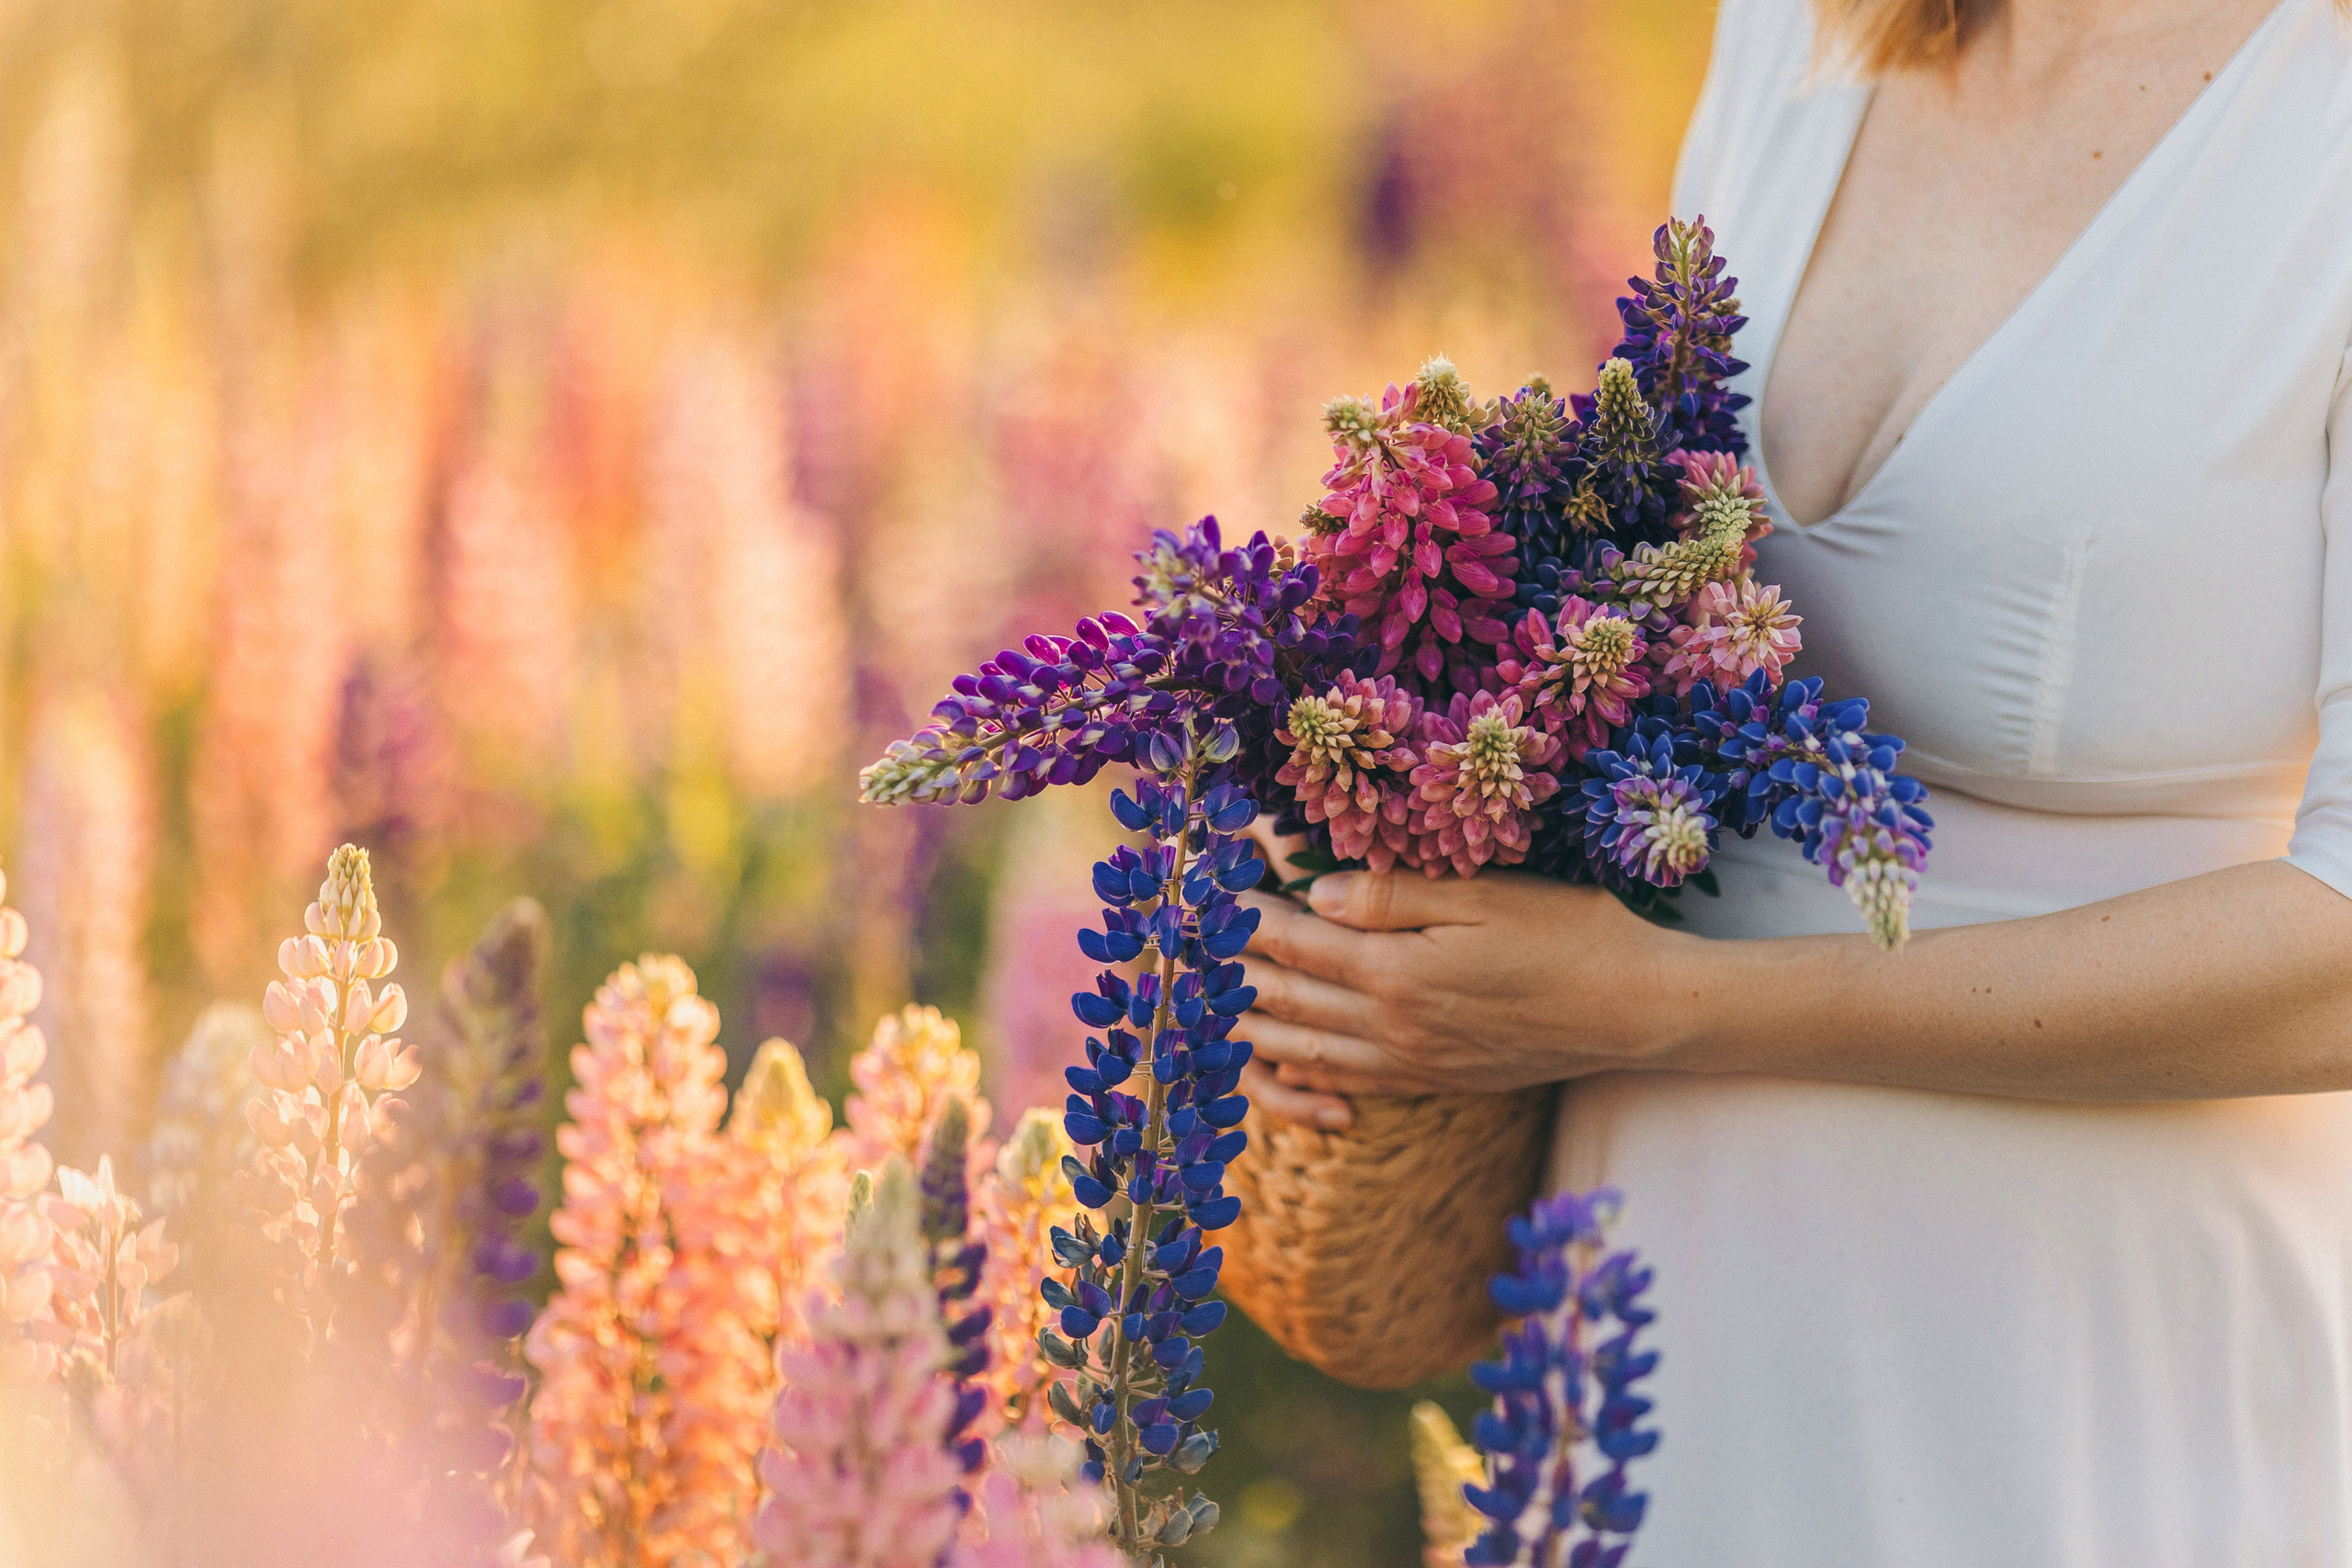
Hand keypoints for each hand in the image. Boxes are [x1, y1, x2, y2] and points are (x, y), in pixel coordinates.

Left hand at [1235, 867, 1697, 1128]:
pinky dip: (1300, 1078)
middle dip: (1224, 968)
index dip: (1237, 912)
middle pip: (1281, 997)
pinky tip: (1279, 1066)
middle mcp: (1390, 1027)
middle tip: (1178, 944)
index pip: (1291, 939)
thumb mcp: (1486, 894)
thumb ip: (1395, 895)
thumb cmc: (1572, 936)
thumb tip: (1315, 892)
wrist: (1639, 1013)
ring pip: (1301, 1049)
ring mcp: (1411, 1063)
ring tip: (1201, 1004)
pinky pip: (1346, 1084)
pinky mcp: (1435, 1081)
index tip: (1195, 890)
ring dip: (1246, 1025)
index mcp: (1396, 972)